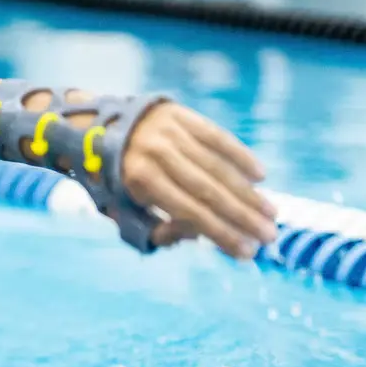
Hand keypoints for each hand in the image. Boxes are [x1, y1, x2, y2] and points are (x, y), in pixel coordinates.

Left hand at [118, 103, 277, 259]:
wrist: (94, 128)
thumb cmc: (112, 180)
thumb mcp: (122, 210)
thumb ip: (156, 228)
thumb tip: (198, 237)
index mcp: (140, 181)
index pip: (190, 212)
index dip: (221, 233)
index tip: (247, 252)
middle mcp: (157, 153)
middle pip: (209, 190)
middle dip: (243, 216)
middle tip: (269, 235)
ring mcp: (171, 131)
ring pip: (218, 165)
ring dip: (248, 192)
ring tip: (271, 213)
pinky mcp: (180, 114)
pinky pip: (217, 137)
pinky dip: (240, 156)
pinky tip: (260, 176)